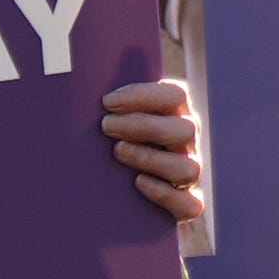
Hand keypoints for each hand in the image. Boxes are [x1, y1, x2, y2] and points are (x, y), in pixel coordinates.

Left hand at [100, 76, 203, 223]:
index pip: (174, 95)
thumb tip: (88, 73)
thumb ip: (115, 101)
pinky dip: (166, 194)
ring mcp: (190, 174)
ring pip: (187, 167)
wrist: (121, 193)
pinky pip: (190, 204)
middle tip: (106, 125)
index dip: (143, 96)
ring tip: (117, 152)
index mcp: (177, 114)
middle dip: (142, 125)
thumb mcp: (118, 118)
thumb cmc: (117, 142)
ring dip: (151, 157)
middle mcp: (188, 143)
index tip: (107, 101)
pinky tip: (139, 183)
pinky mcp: (187, 205)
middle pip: (183, 128)